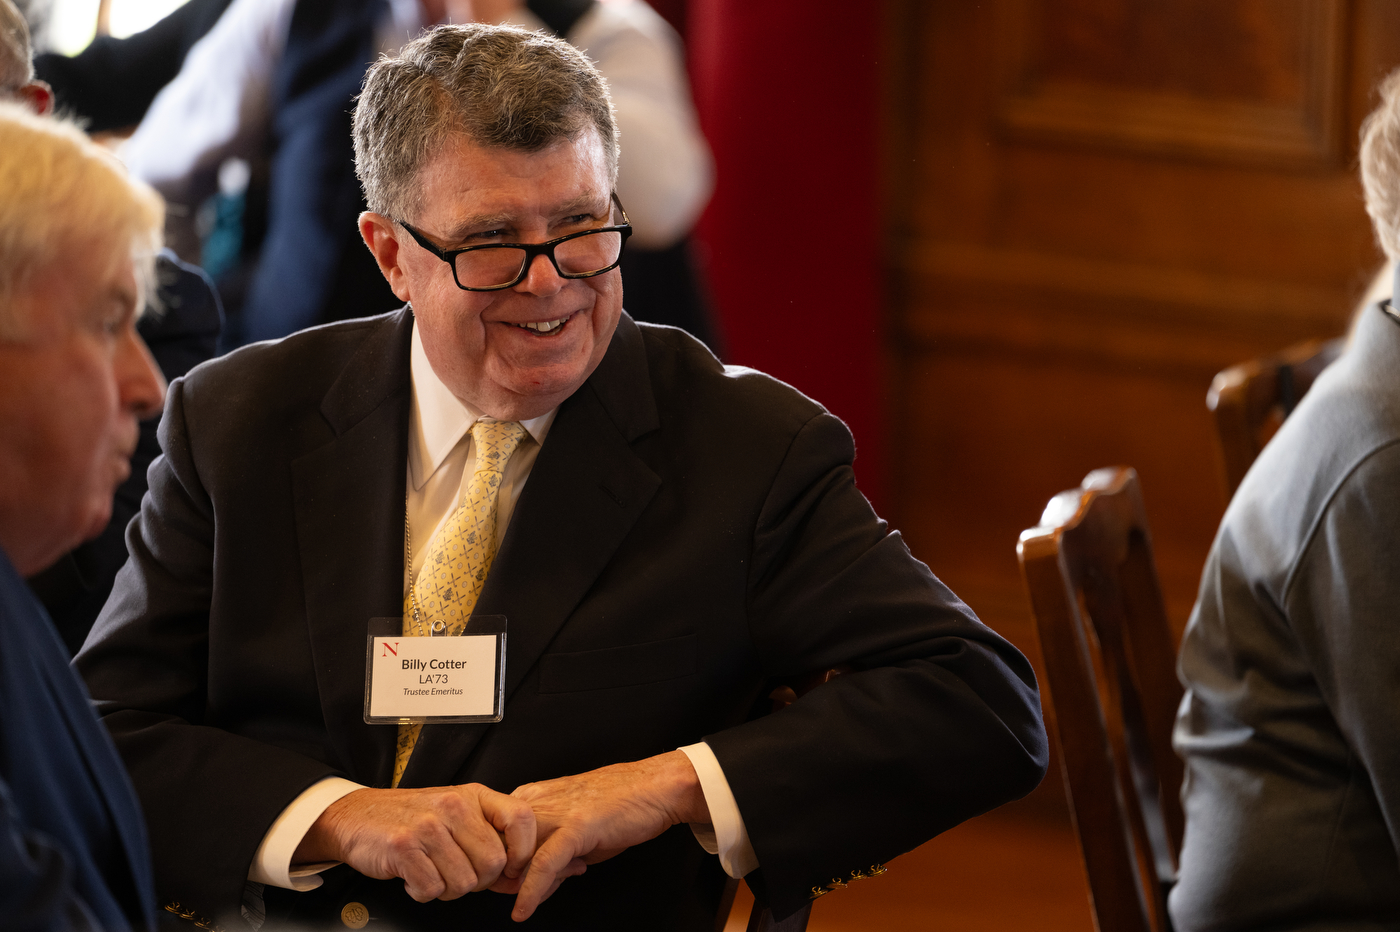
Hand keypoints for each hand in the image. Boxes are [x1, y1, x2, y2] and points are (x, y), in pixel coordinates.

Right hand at [294, 784, 534, 901]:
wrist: (356, 816)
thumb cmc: (411, 817)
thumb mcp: (456, 812)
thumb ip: (487, 834)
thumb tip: (517, 872)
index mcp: (473, 796)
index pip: (521, 819)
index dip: (523, 851)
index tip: (510, 868)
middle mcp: (454, 807)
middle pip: (494, 862)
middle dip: (479, 881)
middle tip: (458, 874)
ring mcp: (428, 826)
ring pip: (464, 882)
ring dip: (448, 889)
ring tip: (433, 872)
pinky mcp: (404, 847)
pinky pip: (432, 889)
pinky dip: (423, 892)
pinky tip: (415, 876)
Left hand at [506, 750, 708, 920]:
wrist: (655, 787)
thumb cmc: (620, 804)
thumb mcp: (575, 830)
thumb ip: (552, 854)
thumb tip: (536, 886)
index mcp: (534, 797)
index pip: (495, 834)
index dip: (496, 865)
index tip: (501, 886)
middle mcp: (539, 801)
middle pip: (500, 846)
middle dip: (502, 879)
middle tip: (513, 895)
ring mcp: (556, 813)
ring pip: (517, 857)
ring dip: (516, 887)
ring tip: (525, 903)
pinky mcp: (575, 827)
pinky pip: (544, 864)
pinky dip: (531, 891)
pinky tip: (525, 909)